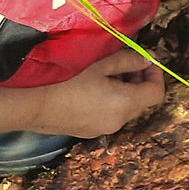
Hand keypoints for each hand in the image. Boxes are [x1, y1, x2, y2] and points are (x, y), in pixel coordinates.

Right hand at [30, 48, 164, 138]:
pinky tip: (90, 86)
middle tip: (123, 61)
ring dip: (122, 89)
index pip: (156, 92)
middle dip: (137, 79)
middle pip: (141, 100)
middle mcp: (118, 122)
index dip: (156, 73)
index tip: (145, 58)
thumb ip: (129, 60)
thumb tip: (148, 59)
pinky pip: (108, 114)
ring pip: (124, 107)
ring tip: (104, 71)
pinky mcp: (87, 131)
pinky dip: (109, 100)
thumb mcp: (102, 64)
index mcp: (125, 104)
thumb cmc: (68, 80)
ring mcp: (101, 129)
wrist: (32, 105)